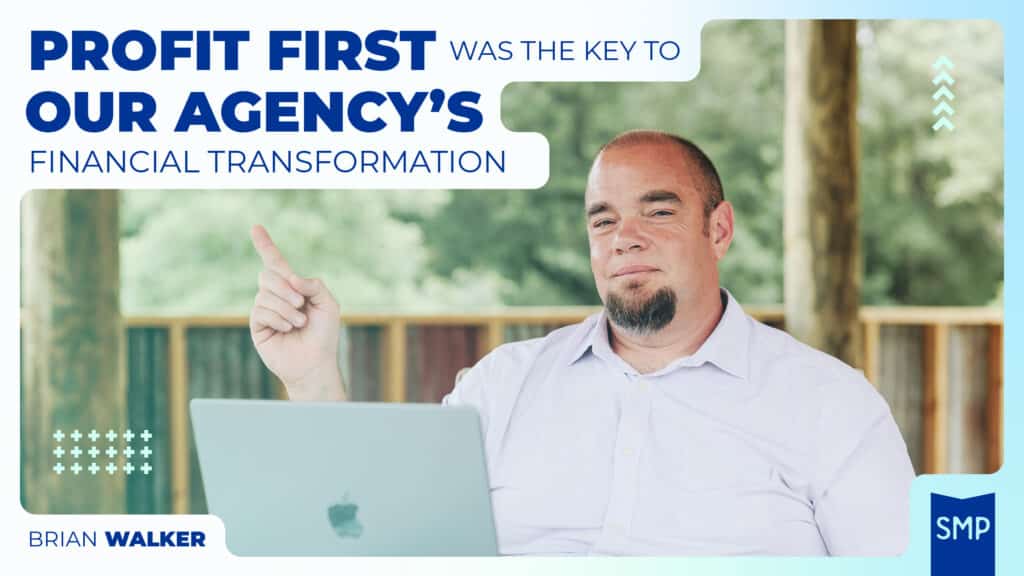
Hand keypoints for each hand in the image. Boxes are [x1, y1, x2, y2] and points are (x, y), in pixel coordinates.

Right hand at [249, 225, 344, 400]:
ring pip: (265, 293)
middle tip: (302, 304)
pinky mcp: (258, 325)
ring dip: (287, 308)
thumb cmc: (324, 334)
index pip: (275, 262)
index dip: (265, 245)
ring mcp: (265, 309)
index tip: (256, 227)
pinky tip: (288, 329)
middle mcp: (276, 295)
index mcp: (293, 287)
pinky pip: (261, 310)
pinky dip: (279, 318)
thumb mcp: (328, 304)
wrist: (315, 362)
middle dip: (286, 287)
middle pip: (268, 274)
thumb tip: (292, 277)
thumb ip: (314, 285)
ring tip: (300, 323)